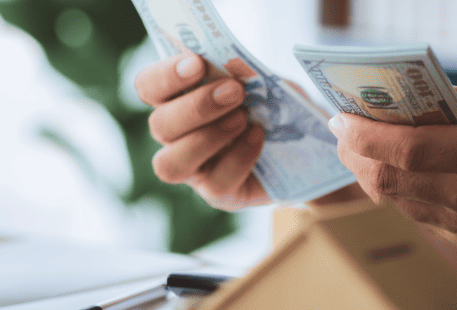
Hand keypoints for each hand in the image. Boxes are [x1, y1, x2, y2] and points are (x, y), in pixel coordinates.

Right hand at [136, 53, 268, 209]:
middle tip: (234, 91)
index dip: (165, 76)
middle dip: (196, 107)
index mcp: (177, 100)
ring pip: (171, 165)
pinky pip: (215, 183)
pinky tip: (258, 136)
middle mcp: (176, 137)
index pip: (149, 87)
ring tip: (242, 118)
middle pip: (159, 126)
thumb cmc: (275, 105)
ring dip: (207, 138)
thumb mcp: (264, 81)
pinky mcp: (218, 193)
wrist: (307, 143)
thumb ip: (245, 73)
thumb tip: (235, 65)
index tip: (197, 62)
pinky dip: (238, 157)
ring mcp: (194, 170)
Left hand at [329, 87, 456, 257]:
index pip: (409, 150)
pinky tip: (397, 170)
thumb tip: (416, 95)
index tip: (342, 117)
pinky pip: (416, 215)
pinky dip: (397, 190)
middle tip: (343, 129)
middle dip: (354, 154)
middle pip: (389, 180)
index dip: (367, 135)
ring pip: (395, 201)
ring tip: (362, 147)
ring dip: (369, 172)